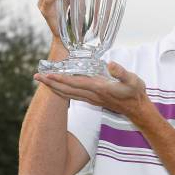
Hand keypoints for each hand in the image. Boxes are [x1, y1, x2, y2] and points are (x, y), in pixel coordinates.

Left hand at [33, 61, 150, 121]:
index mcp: (99, 88)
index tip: (48, 74)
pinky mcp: (94, 99)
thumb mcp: (133, 80)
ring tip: (43, 82)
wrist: (138, 109)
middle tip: (36, 77)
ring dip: (54, 88)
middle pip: (67, 89)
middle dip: (51, 83)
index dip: (60, 79)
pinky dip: (63, 91)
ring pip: (68, 94)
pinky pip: (74, 96)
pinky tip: (59, 88)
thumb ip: (121, 72)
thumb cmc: (135, 93)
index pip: (75, 83)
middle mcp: (92, 95)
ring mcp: (92, 98)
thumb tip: (111, 64)